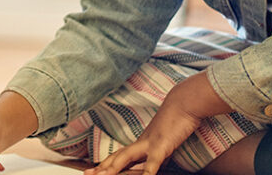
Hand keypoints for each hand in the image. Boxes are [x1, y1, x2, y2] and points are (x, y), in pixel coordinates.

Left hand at [85, 72, 231, 174]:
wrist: (184, 103)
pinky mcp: (162, 145)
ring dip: (113, 168)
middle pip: (118, 157)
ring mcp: (149, 143)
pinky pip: (152, 161)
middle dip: (102, 167)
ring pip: (126, 157)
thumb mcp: (164, 140)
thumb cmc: (176, 120)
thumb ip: (156, 153)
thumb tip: (151, 164)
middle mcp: (141, 142)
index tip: (93, 169)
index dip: (106, 163)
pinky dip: (147, 172)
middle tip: (87, 173)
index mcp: (142, 142)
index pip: (120, 155)